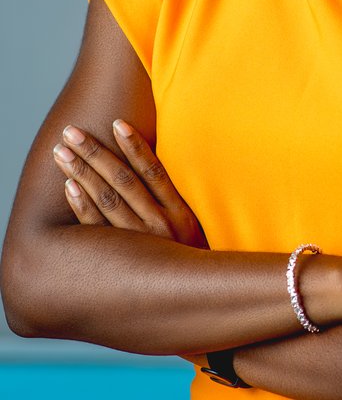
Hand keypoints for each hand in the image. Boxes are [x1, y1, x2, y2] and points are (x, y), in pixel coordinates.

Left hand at [52, 121, 207, 248]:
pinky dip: (82, 207)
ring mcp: (139, 246)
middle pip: (122, 181)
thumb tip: (148, 166)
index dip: (135, 146)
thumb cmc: (187, 261)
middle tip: (71, 132)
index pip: (153, 171)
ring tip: (62, 153)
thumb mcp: (189, 229)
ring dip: (81, 174)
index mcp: (178, 213)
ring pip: (106, 202)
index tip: (116, 122)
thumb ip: (170, 201)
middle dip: (95, 153)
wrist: (193, 305)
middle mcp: (159, 226)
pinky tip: (69, 187)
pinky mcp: (122, 263)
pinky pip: (97, 232)